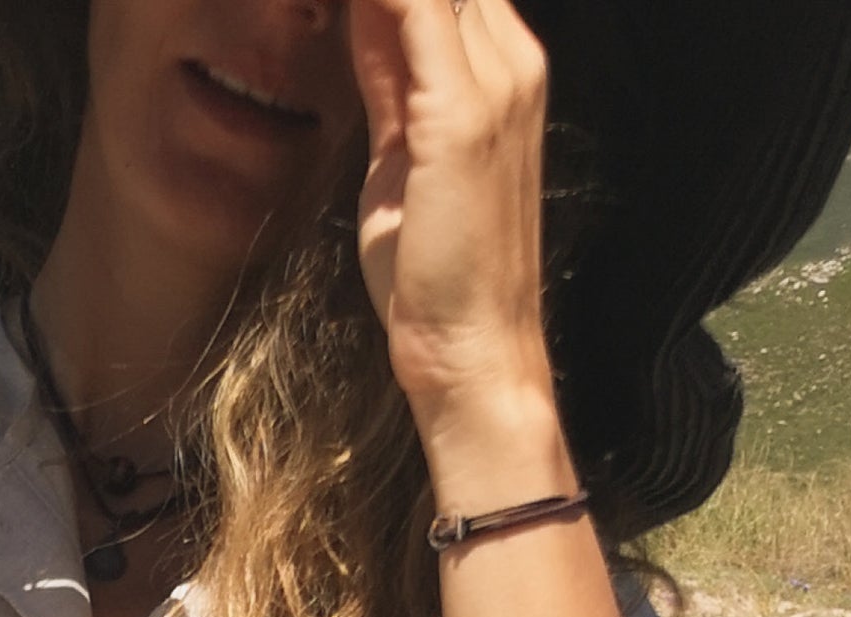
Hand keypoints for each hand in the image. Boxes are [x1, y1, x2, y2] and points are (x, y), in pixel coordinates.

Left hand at [349, 0, 566, 484]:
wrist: (472, 349)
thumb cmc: (436, 272)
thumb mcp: (401, 155)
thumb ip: (390, 82)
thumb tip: (362, 19)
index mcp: (503, 72)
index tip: (345, 3)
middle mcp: (511, 63)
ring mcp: (496, 84)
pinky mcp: (462, 114)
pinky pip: (412, 6)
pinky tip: (339, 1)